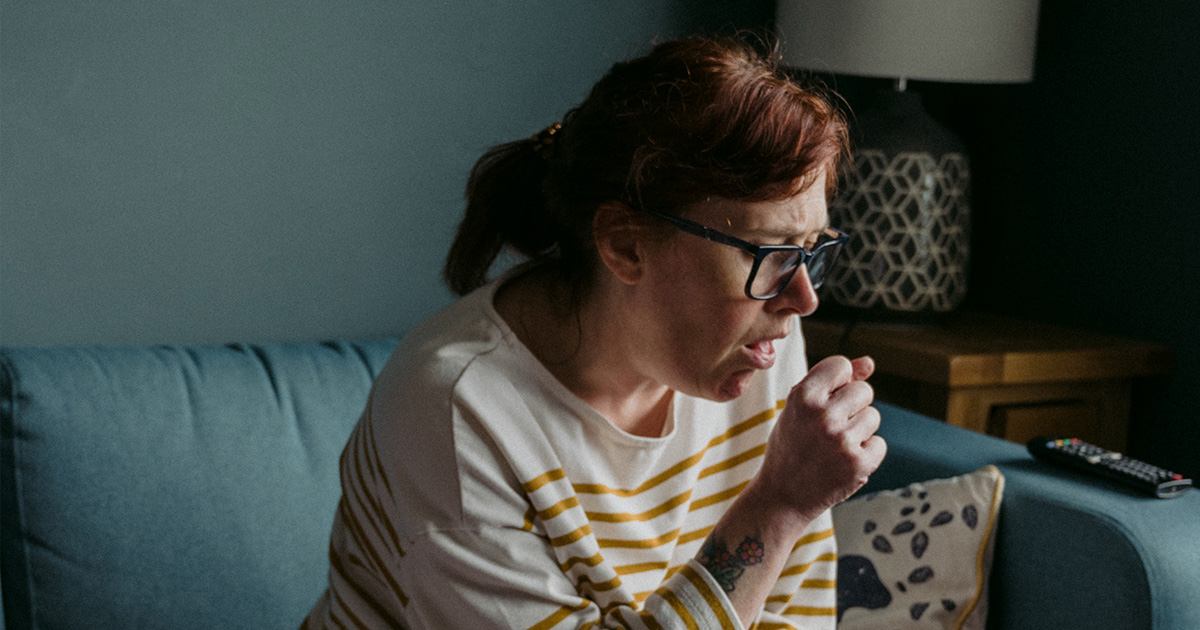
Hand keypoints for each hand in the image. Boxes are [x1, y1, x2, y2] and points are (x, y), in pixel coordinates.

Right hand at [749, 355, 886, 524]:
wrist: (782, 495)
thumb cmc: (791, 445)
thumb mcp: (799, 407)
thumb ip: (833, 381)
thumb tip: (870, 363)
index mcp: (803, 396)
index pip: (842, 365)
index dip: (838, 381)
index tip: (826, 398)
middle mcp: (823, 415)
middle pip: (864, 390)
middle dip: (852, 406)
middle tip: (828, 427)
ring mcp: (842, 441)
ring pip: (873, 417)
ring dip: (859, 430)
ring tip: (833, 446)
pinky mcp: (858, 464)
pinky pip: (879, 444)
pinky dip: (866, 453)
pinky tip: (843, 462)